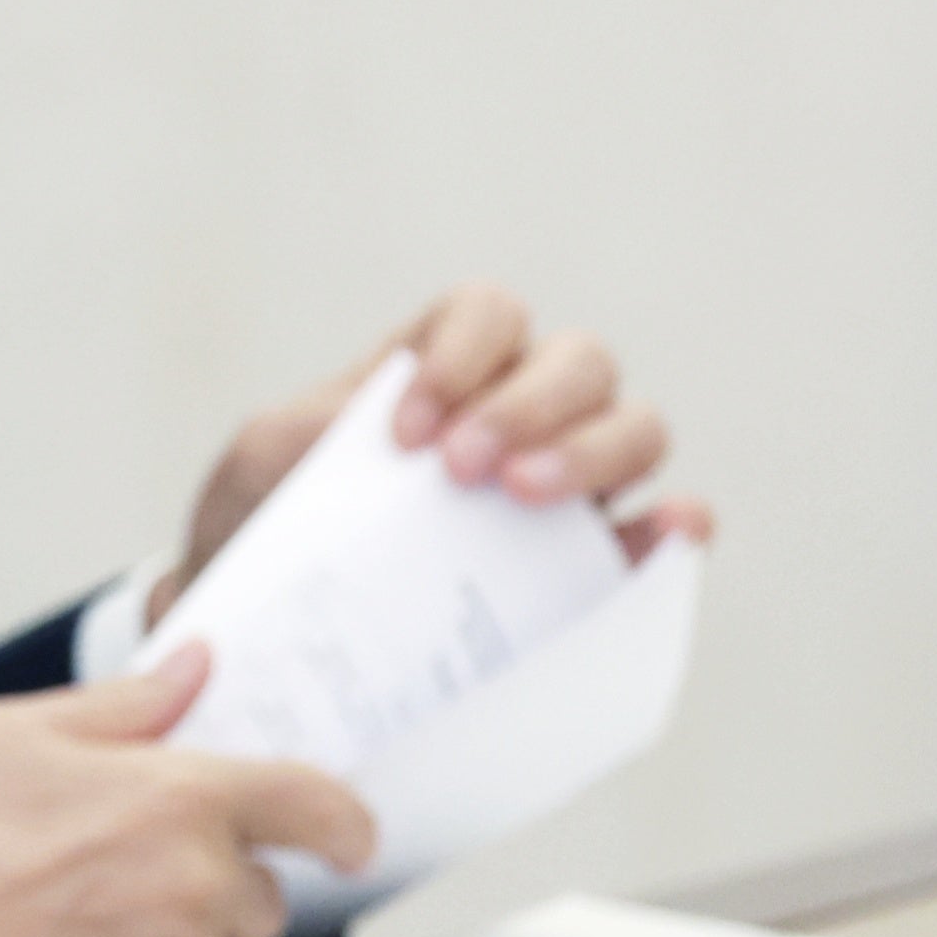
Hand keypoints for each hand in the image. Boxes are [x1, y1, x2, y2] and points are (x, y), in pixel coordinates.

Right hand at [0, 651, 376, 936]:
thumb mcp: (14, 732)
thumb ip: (127, 705)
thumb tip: (196, 666)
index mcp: (179, 802)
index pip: (315, 807)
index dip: (340, 822)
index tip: (343, 838)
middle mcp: (198, 892)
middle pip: (261, 897)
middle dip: (208, 885)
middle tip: (111, 879)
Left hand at [156, 283, 715, 629]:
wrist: (261, 622)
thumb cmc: (263, 519)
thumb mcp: (265, 460)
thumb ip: (314, 433)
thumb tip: (393, 450)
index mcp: (440, 367)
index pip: (488, 314)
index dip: (463, 354)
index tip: (406, 431)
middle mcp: (520, 410)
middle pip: (581, 362)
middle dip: (529, 406)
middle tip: (463, 468)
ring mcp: (565, 481)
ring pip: (635, 427)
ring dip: (591, 452)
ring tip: (521, 497)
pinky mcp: (590, 563)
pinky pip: (666, 530)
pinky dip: (675, 526)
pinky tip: (659, 533)